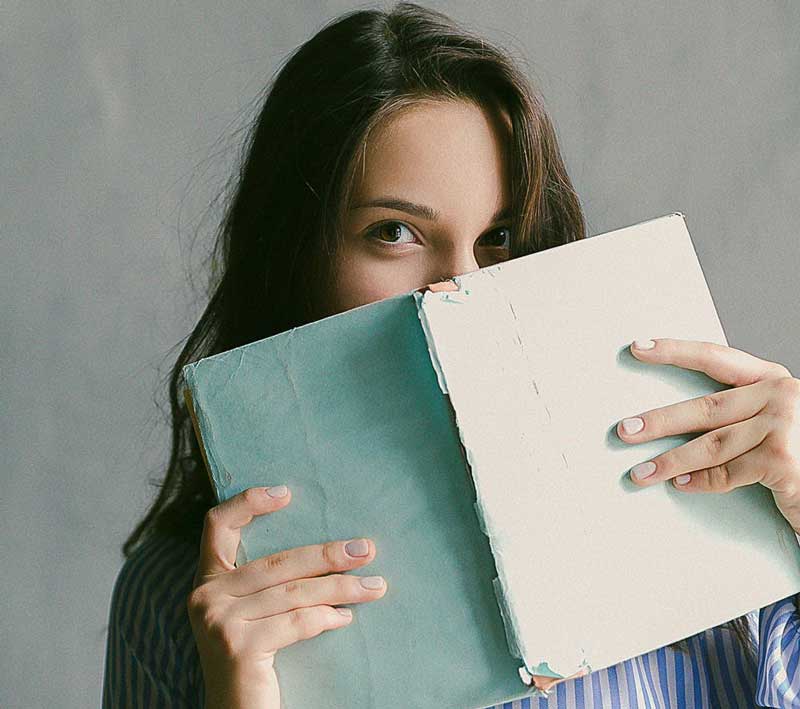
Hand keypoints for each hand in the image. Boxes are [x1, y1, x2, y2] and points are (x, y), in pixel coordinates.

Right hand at [187, 486, 386, 708]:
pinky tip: (345, 618)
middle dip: (328, 554)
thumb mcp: (252, 614)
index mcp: (207, 582)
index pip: (216, 526)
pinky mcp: (237, 646)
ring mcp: (218, 621)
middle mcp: (205, 597)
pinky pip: (296, 621)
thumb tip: (330, 551)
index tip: (286, 494)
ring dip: (341, 587)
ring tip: (374, 586)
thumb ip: (268, 584)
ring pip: (294, 592)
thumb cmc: (252, 662)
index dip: (248, 502)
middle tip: (366, 550)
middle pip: (276, 561)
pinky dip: (327, 617)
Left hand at [617, 338, 799, 532]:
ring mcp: (784, 426)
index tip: (639, 348)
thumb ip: (738, 413)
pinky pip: (728, 473)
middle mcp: (781, 395)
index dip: (674, 352)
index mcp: (774, 379)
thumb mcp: (773, 422)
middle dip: (660, 421)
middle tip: (626, 430)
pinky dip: (701, 482)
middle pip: (706, 407)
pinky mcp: (783, 460)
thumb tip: (675, 419)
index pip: (715, 357)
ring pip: (711, 444)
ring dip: (670, 461)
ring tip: (640, 472)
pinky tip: (682, 486)